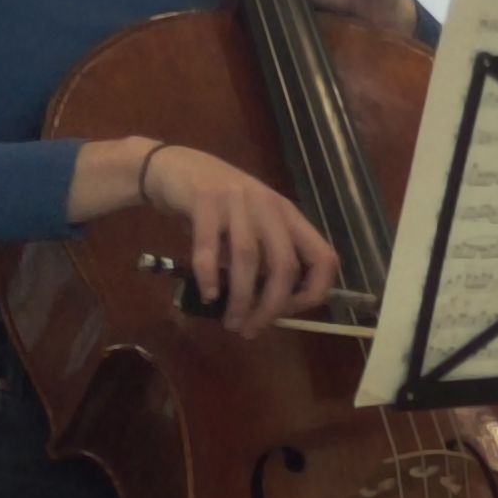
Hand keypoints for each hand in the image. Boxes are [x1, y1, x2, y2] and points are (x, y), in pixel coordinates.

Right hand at [139, 142, 342, 334]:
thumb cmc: (217, 205)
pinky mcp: (203, 200)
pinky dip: (210, 276)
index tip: (289, 313)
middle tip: (252, 329)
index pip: (323, 257)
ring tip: (231, 322)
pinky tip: (208, 295)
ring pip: (248, 259)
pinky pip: (209, 247)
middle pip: (284, 265)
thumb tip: (273, 309)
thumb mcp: (251, 225)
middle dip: (271, 306)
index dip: (313, 291)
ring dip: (241, 298)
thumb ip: (264, 257)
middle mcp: (268, 205)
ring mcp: (236, 200)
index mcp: (288, 215)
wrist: (174, 168)